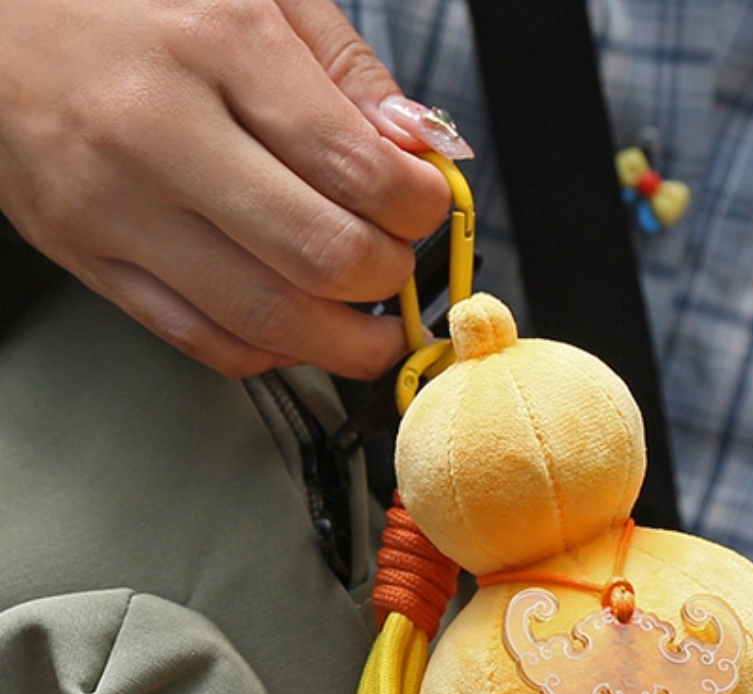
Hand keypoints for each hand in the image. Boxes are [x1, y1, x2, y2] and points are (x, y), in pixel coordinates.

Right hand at [0, 0, 454, 376]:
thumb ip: (346, 71)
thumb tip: (423, 149)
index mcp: (216, 42)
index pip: (358, 169)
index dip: (419, 209)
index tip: (426, 208)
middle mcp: (159, 131)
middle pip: (320, 256)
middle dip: (388, 279)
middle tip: (397, 267)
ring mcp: (115, 206)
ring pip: (265, 319)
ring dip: (344, 345)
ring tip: (372, 331)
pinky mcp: (87, 258)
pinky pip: (202, 342)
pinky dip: (271, 353)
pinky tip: (298, 330)